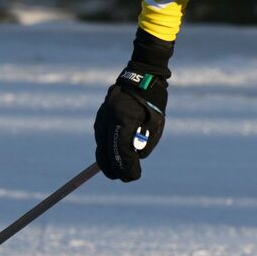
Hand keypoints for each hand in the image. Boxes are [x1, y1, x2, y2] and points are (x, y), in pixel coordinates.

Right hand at [94, 63, 167, 180]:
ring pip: (101, 145)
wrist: (142, 78)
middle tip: (123, 178)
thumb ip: (146, 143)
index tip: (133, 177)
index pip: (122, 151)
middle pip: (106, 151)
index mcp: (124, 119)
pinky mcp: (100, 116)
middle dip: (114, 168)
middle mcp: (109, 118)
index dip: (127, 167)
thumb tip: (135, 159)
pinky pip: (100, 136)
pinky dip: (105, 148)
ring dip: (108, 159)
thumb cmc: (153, 102)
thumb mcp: (156, 125)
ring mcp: (102, 116)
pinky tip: (111, 155)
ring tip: (117, 170)